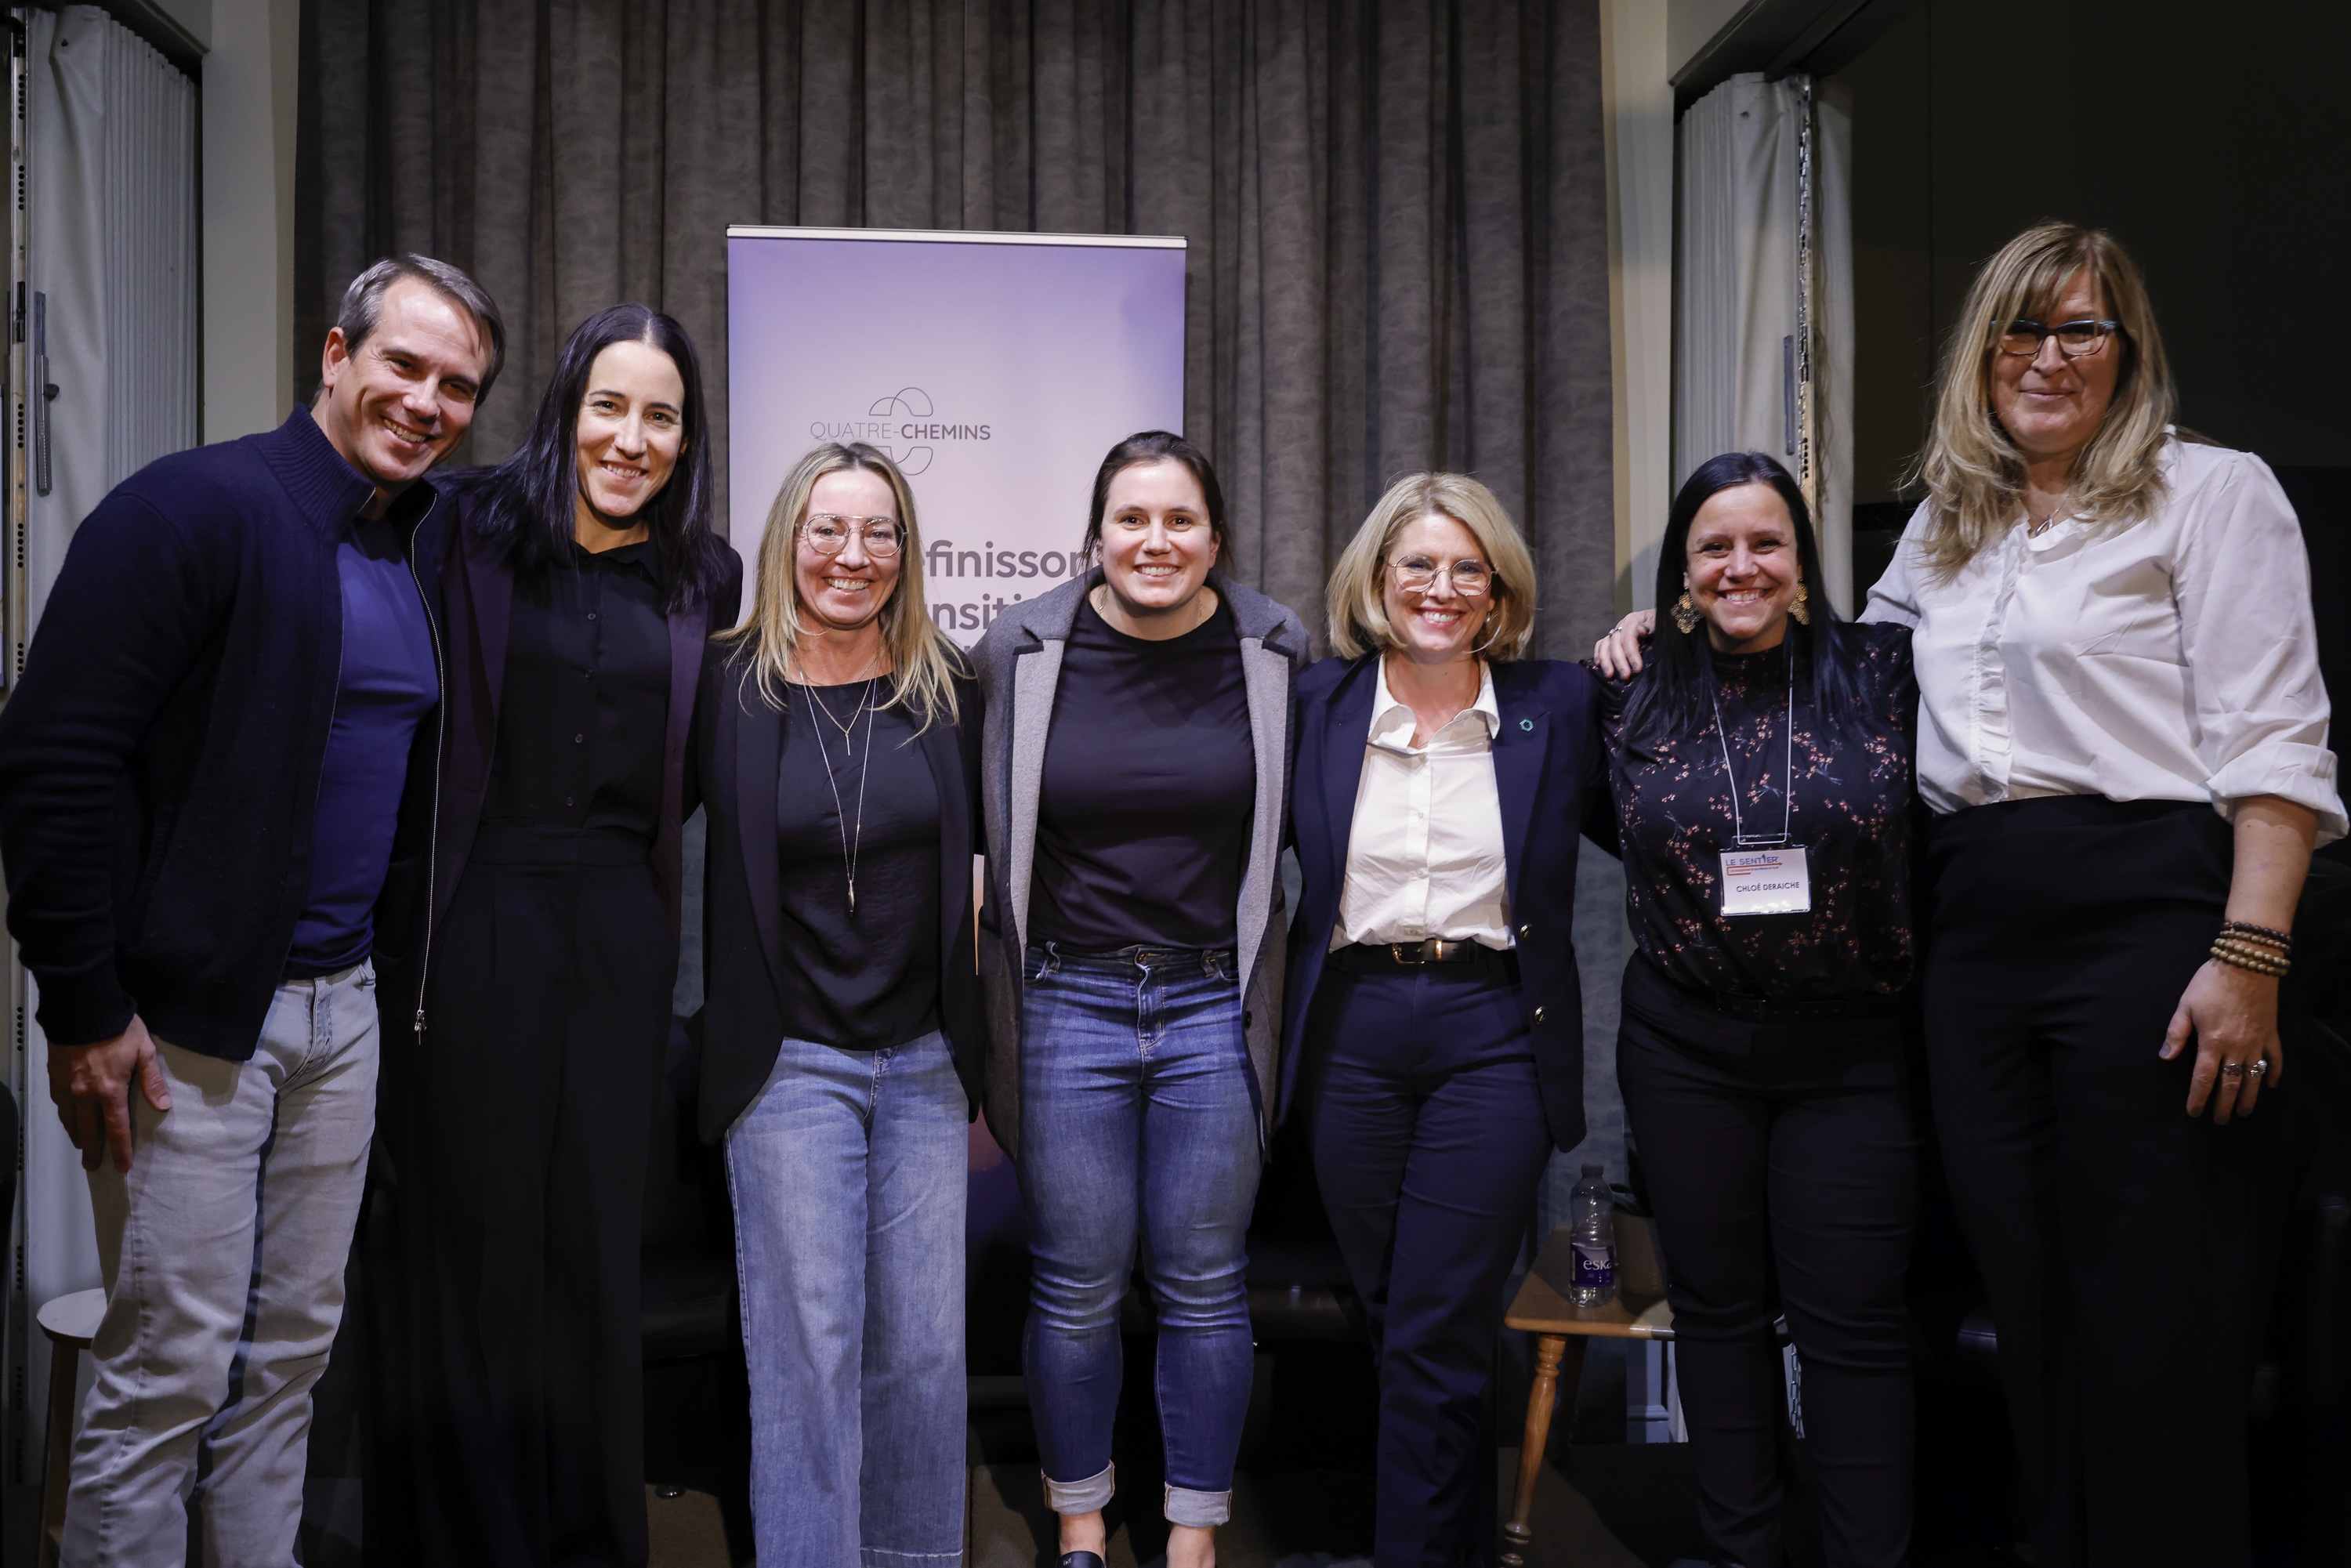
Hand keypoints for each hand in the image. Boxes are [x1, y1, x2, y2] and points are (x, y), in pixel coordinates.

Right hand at [49, 1015, 172, 1172]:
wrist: (83, 1009)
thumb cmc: (118, 1027)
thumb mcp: (144, 1051)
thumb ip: (152, 1080)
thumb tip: (163, 1106)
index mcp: (110, 1090)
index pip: (117, 1128)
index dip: (120, 1149)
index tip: (122, 1165)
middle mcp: (85, 1094)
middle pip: (88, 1131)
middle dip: (92, 1150)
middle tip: (93, 1166)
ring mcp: (67, 1086)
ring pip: (70, 1120)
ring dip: (76, 1135)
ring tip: (81, 1146)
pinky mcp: (55, 1077)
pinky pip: (59, 1103)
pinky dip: (65, 1116)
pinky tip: (68, 1118)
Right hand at [1591, 608, 1655, 677]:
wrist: (1660, 621)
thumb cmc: (1661, 624)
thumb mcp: (1660, 622)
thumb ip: (1652, 625)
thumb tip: (1642, 630)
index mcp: (1633, 620)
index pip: (1628, 637)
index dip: (1631, 653)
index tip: (1637, 668)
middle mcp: (1621, 625)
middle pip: (1615, 643)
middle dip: (1619, 661)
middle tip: (1625, 676)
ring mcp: (1615, 632)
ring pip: (1605, 645)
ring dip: (1606, 660)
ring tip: (1609, 675)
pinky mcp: (1611, 639)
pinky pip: (1600, 645)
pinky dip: (1598, 654)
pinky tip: (1599, 665)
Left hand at [2160, 960, 2282, 1122]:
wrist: (2247, 964)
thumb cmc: (2211, 983)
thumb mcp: (2185, 1005)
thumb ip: (2176, 1033)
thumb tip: (2165, 1057)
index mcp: (2212, 1042)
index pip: (2204, 1078)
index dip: (2198, 1098)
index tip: (2194, 1112)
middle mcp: (2236, 1047)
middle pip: (2230, 1083)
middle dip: (2224, 1104)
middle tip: (2221, 1120)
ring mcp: (2257, 1042)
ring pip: (2253, 1077)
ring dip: (2249, 1096)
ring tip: (2243, 1111)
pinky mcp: (2271, 1034)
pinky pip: (2275, 1059)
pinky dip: (2274, 1073)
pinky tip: (2271, 1085)